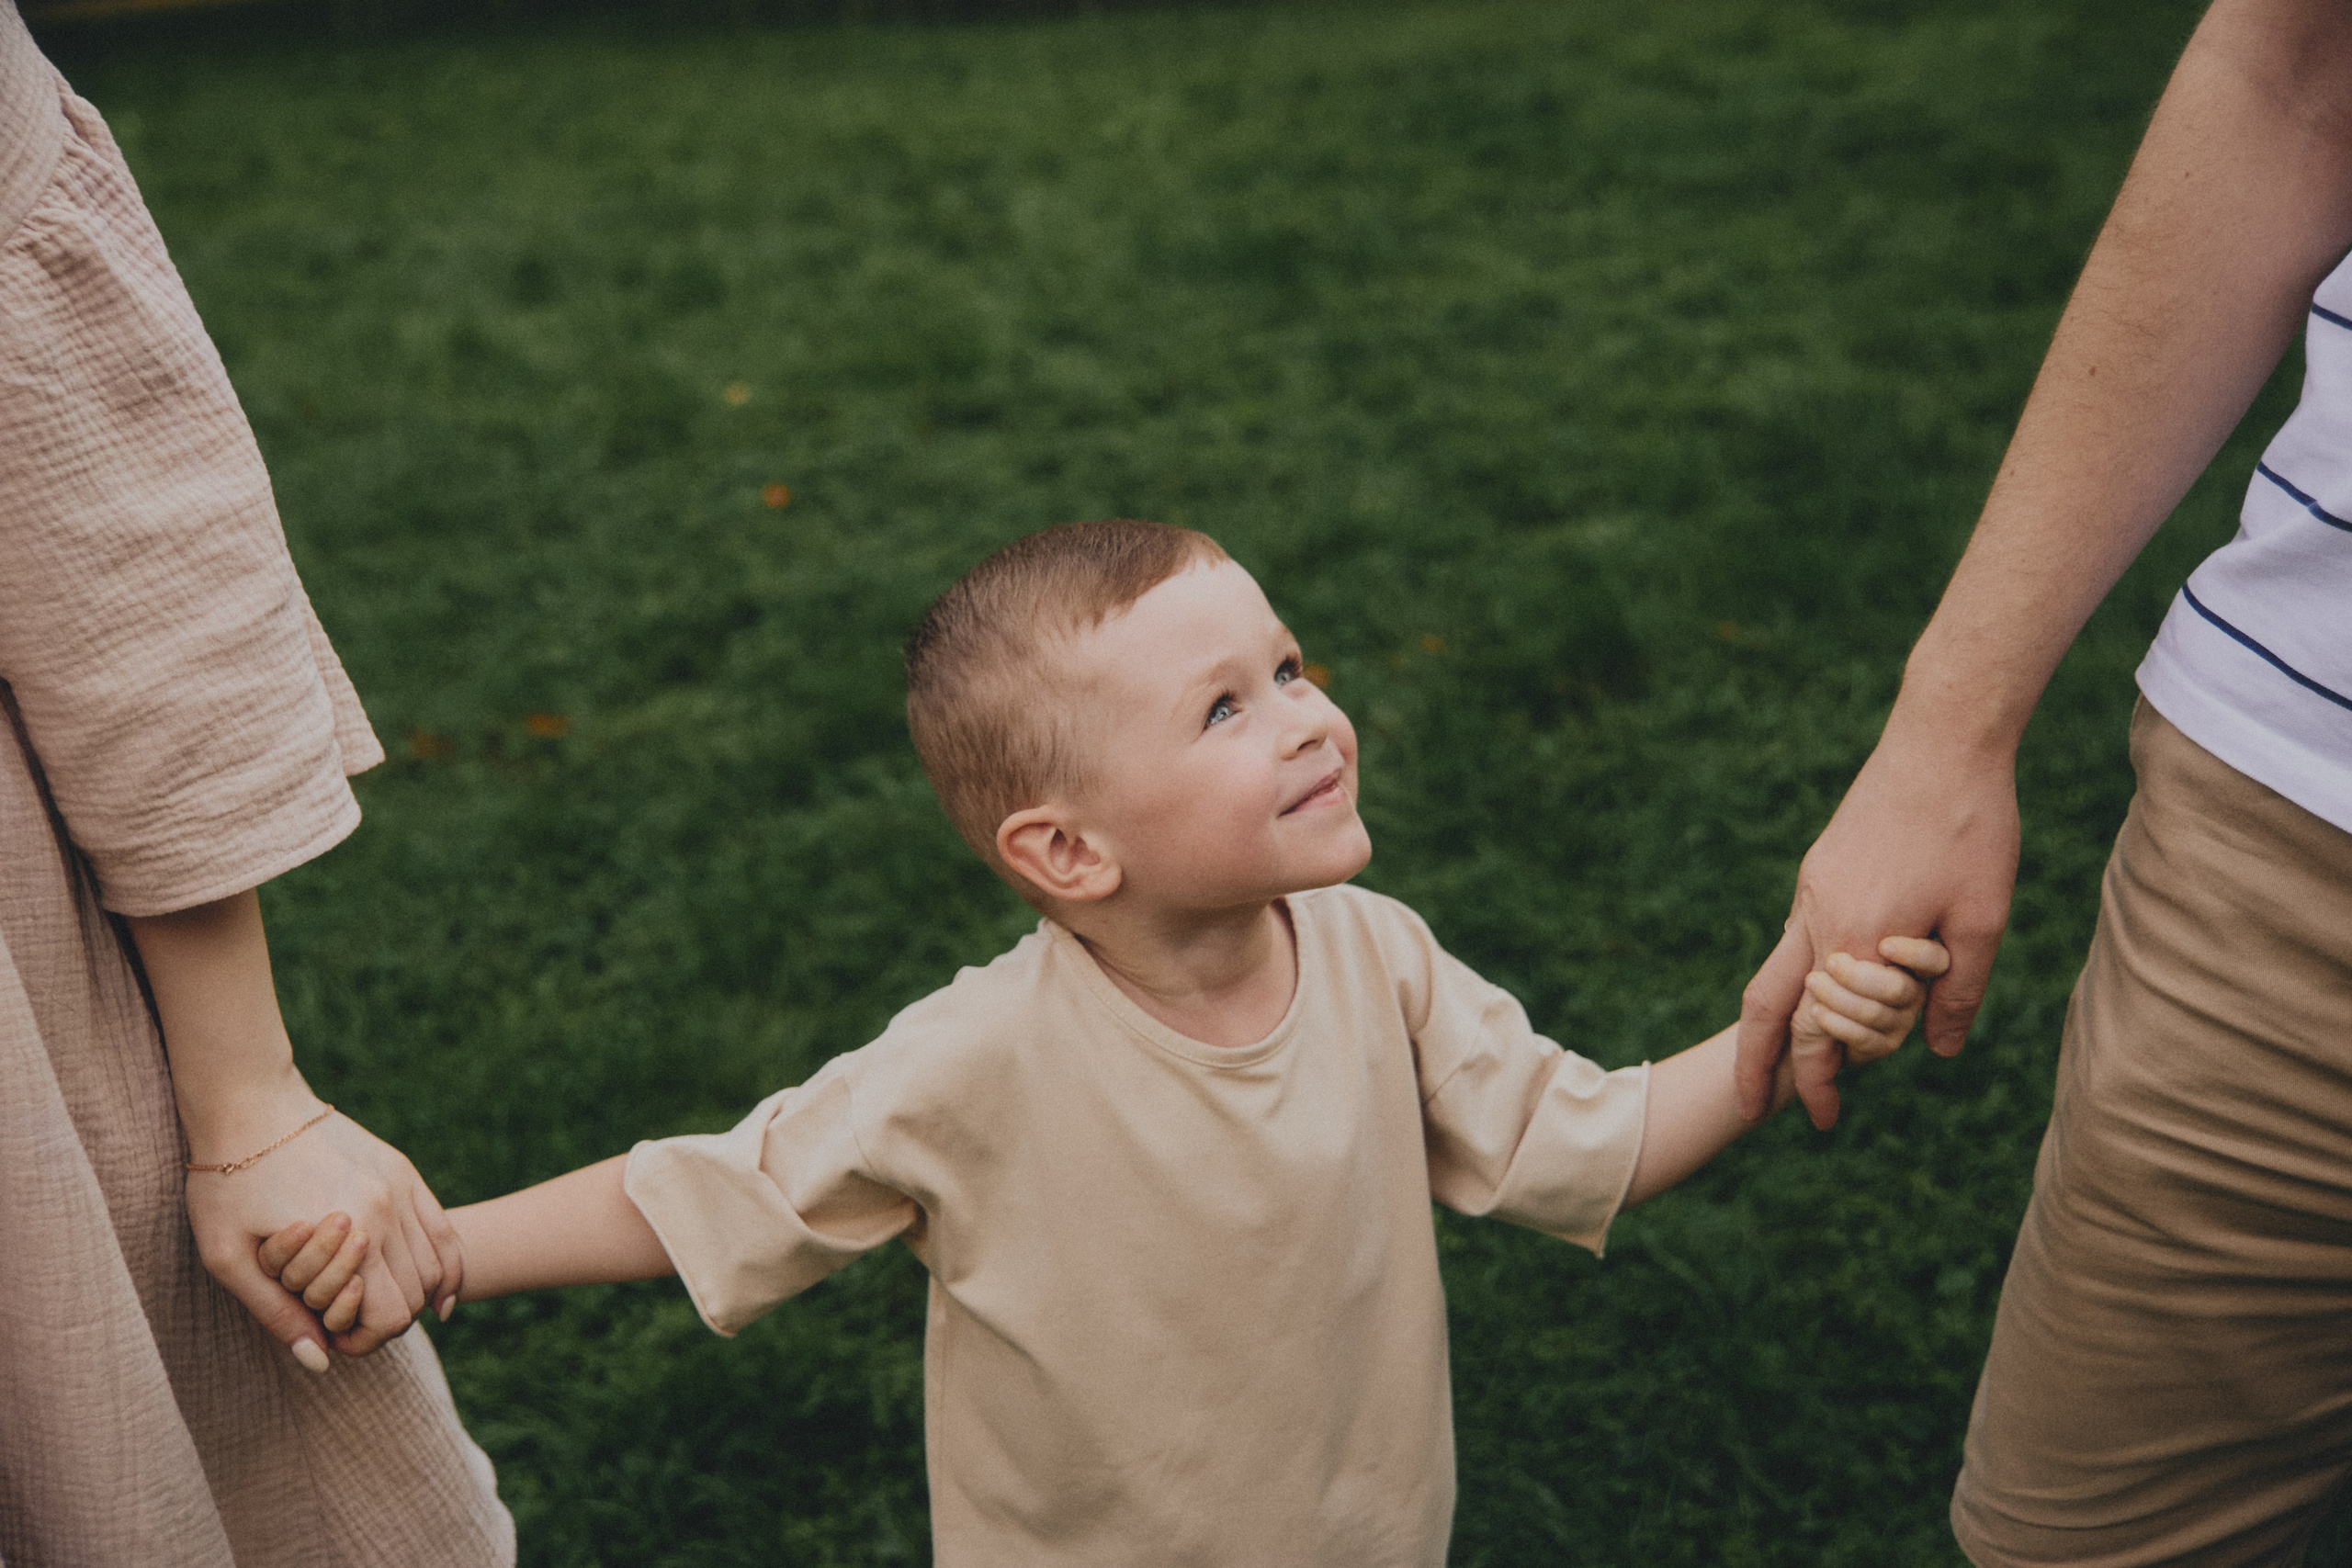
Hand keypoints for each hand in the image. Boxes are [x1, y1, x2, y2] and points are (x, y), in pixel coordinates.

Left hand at [184, 1105, 463, 1363]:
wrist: (248, 1103)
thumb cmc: (226, 1184)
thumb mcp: (229, 1258)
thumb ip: (277, 1314)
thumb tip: (320, 1361)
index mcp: (351, 1235)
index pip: (390, 1317)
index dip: (365, 1341)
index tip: (333, 1340)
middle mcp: (388, 1211)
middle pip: (416, 1295)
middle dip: (388, 1322)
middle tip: (350, 1326)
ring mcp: (401, 1187)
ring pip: (436, 1265)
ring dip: (416, 1297)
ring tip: (381, 1306)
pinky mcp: (403, 1171)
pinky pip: (444, 1230)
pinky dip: (447, 1267)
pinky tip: (437, 1294)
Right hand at [1736, 723, 2018, 1127]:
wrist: (1940, 741)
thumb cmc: (1971, 828)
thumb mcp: (1983, 921)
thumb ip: (1957, 993)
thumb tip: (1939, 1052)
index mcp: (1855, 940)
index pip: (1817, 1034)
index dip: (1815, 1083)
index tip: (1821, 1120)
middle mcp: (1817, 919)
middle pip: (1765, 1008)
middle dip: (1764, 1065)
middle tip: (1773, 1106)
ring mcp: (1813, 890)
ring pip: (1776, 970)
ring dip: (1780, 1021)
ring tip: (1800, 1057)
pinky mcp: (1821, 870)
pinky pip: (1800, 936)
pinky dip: (1806, 976)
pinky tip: (1835, 988)